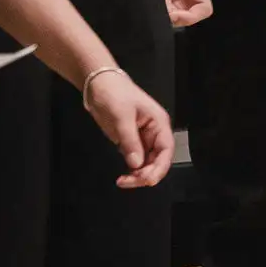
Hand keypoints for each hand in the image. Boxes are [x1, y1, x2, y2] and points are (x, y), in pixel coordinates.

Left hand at [84, 69, 174, 188]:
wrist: (99, 84)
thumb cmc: (114, 94)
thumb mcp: (122, 117)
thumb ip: (130, 141)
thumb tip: (136, 164)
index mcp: (159, 123)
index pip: (166, 149)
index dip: (160, 167)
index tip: (146, 180)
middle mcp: (154, 132)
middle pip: (159, 159)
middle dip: (147, 174)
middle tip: (128, 182)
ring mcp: (143, 138)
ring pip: (148, 163)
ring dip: (139, 175)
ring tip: (123, 181)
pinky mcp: (131, 141)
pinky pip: (137, 160)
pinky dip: (132, 170)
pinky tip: (123, 176)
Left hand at [145, 0, 212, 27]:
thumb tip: (166, 11)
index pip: (204, 7)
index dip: (189, 17)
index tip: (170, 15)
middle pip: (190, 11)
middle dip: (175, 16)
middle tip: (154, 10)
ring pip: (177, 10)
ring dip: (165, 11)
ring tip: (148, 1)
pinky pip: (166, 3)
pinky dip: (158, 6)